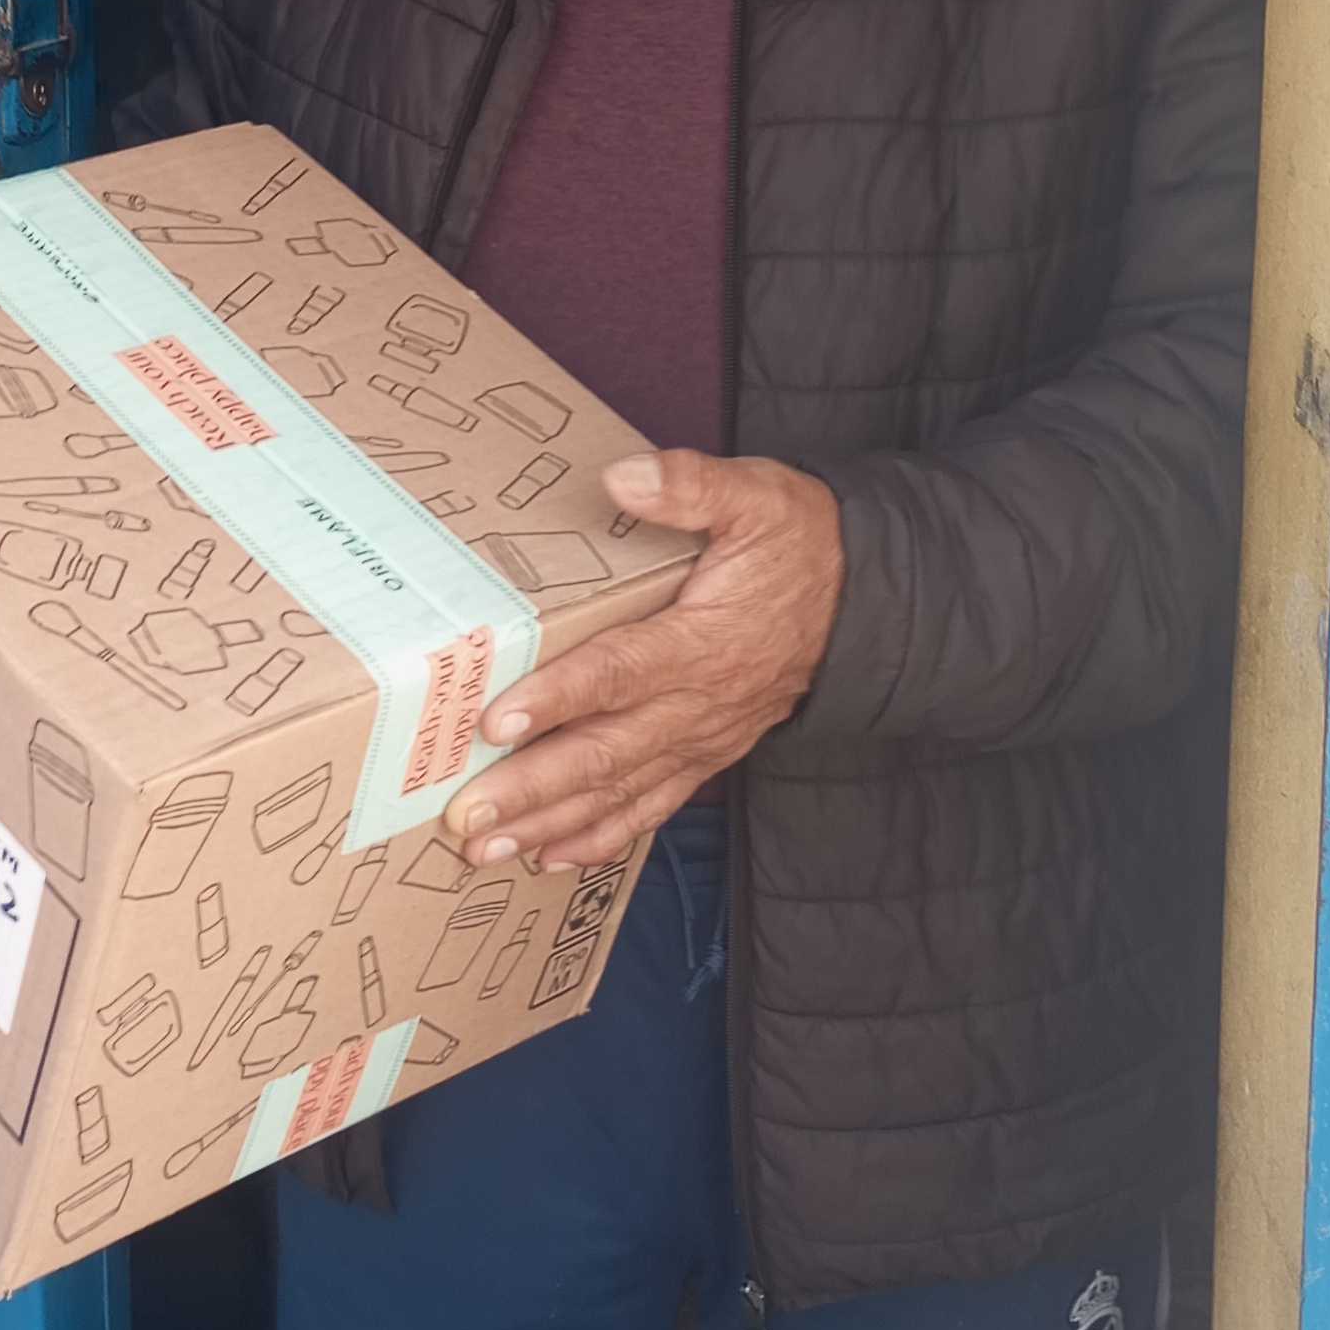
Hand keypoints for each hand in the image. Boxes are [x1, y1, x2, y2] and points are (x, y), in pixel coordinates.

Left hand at [448, 450, 842, 871]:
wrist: (864, 601)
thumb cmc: (798, 545)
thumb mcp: (756, 497)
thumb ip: (691, 485)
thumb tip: (624, 475)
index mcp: (702, 640)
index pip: (620, 673)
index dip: (558, 698)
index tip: (498, 721)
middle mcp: (698, 703)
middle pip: (605, 752)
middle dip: (532, 787)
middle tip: (465, 814)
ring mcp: (701, 737)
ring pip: (619, 791)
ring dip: (549, 823)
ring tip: (484, 847)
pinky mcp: (705, 754)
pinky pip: (651, 806)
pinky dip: (600, 836)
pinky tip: (550, 854)